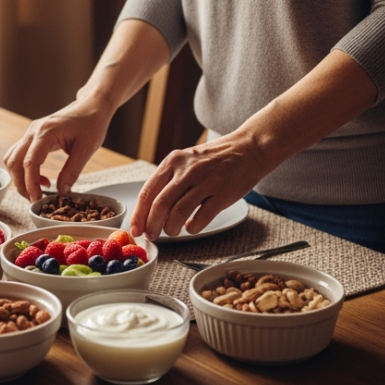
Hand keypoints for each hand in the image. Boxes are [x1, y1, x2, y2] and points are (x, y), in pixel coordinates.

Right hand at [4, 97, 113, 200]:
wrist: (92, 106)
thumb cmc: (92, 123)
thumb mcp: (86, 149)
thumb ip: (72, 171)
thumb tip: (61, 192)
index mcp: (46, 132)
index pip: (30, 162)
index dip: (31, 184)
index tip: (37, 200)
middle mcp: (33, 130)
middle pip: (14, 162)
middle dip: (21, 184)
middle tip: (36, 199)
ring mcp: (31, 132)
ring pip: (12, 158)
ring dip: (20, 177)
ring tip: (38, 189)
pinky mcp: (33, 136)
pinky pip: (19, 154)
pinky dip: (24, 169)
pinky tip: (41, 177)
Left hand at [130, 131, 273, 238]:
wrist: (248, 149)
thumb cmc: (215, 159)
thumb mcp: (187, 161)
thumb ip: (170, 183)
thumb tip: (152, 213)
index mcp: (173, 161)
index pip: (148, 192)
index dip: (139, 215)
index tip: (135, 229)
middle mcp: (187, 170)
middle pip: (160, 205)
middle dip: (152, 226)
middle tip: (152, 235)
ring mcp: (206, 181)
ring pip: (178, 213)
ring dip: (171, 229)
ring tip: (173, 232)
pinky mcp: (222, 194)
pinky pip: (201, 218)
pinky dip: (192, 227)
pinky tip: (191, 226)